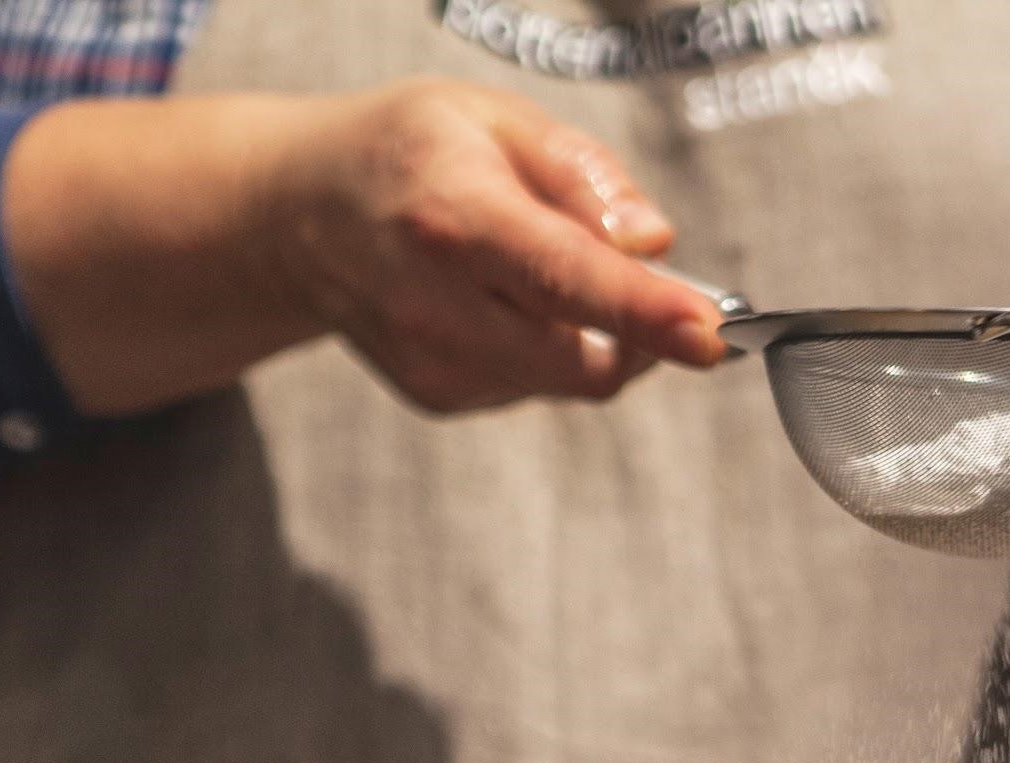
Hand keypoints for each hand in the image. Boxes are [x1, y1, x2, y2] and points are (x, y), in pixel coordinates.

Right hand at [4, 83, 725, 418]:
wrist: (299, 214)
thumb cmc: (409, 151)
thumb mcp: (496, 118)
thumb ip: (585, 175)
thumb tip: (653, 243)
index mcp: (454, 219)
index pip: (566, 278)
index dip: (646, 311)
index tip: (709, 333)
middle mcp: (436, 305)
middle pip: (585, 357)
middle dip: (641, 329)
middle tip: (647, 278)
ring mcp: (434, 364)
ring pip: (570, 377)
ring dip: (590, 332)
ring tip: (532, 262)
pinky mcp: (439, 397)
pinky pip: (537, 386)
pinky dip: (548, 347)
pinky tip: (498, 298)